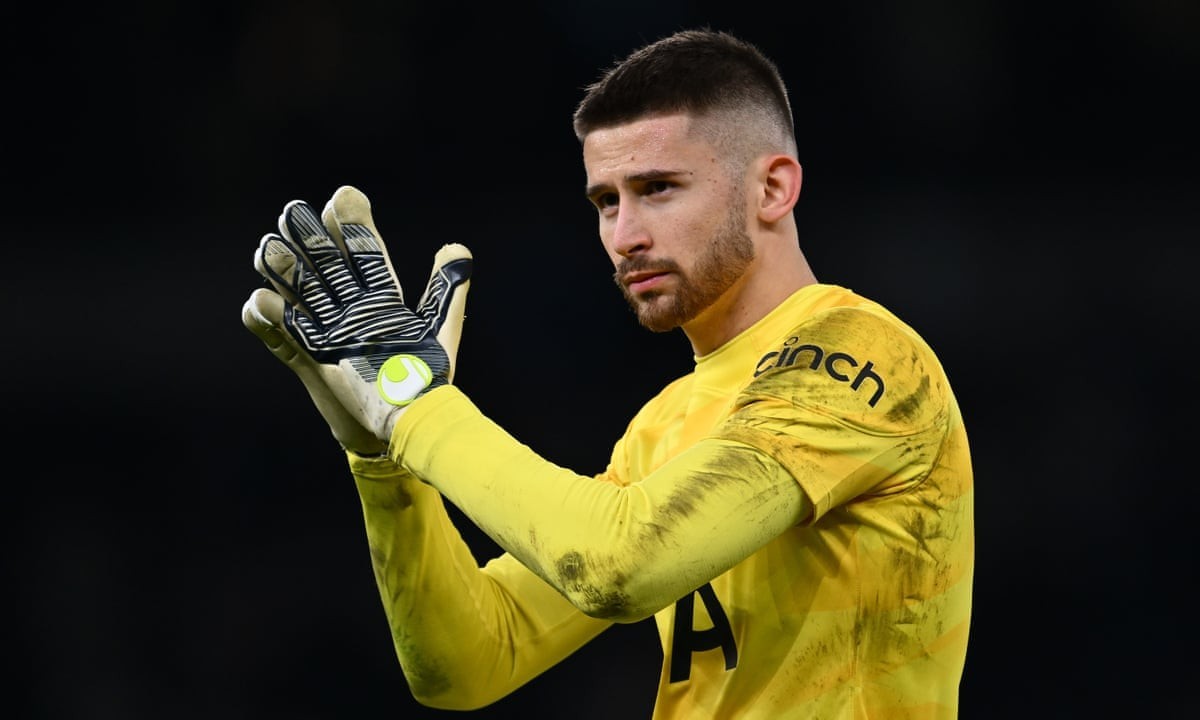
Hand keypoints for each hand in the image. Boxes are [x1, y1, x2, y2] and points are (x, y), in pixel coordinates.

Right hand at [242, 185, 471, 451]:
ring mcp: (327, 335)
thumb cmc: (424, 378)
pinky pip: (282, 338)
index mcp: (380, 300)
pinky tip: (259, 300)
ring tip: (268, 247)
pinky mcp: (309, 362)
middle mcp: (350, 312)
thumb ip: (446, 291)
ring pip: (298, 295)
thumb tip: (457, 248)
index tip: (343, 196)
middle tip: (294, 211)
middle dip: (310, 239)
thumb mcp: (440, 330)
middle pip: (326, 267)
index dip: (353, 226)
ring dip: (283, 271)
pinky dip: (268, 321)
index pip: (365, 254)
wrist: (404, 425)